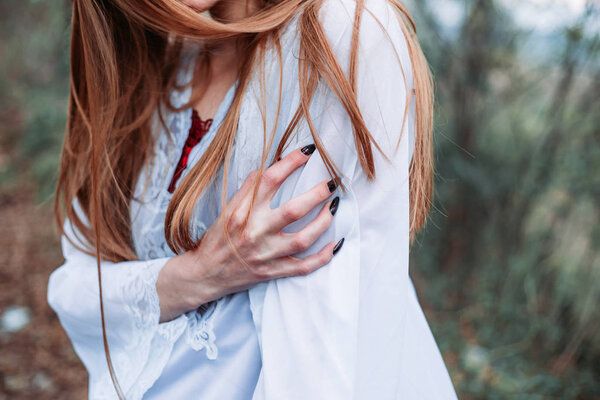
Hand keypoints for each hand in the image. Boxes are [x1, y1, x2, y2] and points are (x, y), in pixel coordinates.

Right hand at [157, 144, 342, 321]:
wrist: (204, 274)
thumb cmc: (217, 237)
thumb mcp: (227, 208)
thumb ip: (249, 189)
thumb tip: (273, 166)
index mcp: (241, 212)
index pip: (269, 180)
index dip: (291, 162)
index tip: (308, 151)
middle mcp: (254, 232)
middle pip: (293, 210)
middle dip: (317, 194)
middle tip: (332, 182)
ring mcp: (264, 254)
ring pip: (302, 239)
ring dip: (323, 222)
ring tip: (334, 207)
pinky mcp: (271, 272)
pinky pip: (303, 267)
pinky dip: (322, 257)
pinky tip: (335, 244)